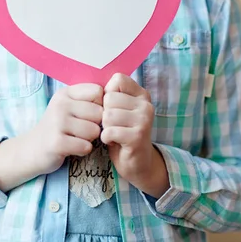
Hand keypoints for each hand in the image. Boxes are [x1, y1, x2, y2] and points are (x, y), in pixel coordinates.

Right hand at [26, 84, 103, 174]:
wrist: (33, 148)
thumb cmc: (59, 127)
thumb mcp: (69, 106)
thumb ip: (88, 99)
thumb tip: (115, 96)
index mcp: (66, 93)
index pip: (98, 91)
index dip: (100, 105)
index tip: (90, 114)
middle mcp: (61, 104)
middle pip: (99, 113)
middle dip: (96, 125)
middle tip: (82, 130)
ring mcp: (57, 123)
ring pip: (94, 131)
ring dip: (89, 139)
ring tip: (76, 138)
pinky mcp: (57, 142)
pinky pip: (86, 146)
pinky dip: (83, 150)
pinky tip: (72, 148)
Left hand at [101, 73, 169, 197]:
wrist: (137, 162)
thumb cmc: (122, 132)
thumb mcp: (119, 110)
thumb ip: (112, 95)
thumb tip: (95, 87)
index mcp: (141, 94)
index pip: (117, 79)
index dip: (107, 94)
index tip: (113, 108)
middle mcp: (146, 104)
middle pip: (109, 98)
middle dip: (104, 114)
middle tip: (113, 125)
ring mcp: (144, 120)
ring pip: (107, 115)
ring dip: (105, 127)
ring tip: (114, 133)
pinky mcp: (138, 136)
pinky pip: (109, 131)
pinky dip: (106, 139)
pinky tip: (115, 142)